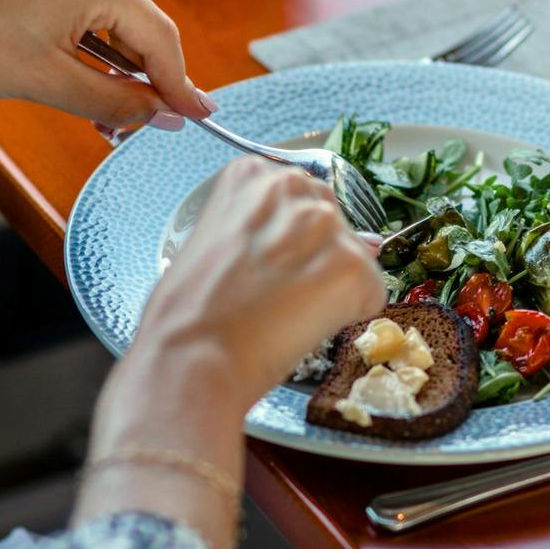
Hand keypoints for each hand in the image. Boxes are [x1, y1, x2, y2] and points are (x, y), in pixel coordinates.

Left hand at [0, 0, 210, 129]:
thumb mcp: (47, 83)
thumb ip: (117, 101)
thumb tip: (161, 115)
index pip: (157, 36)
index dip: (177, 83)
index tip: (194, 114)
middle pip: (131, 15)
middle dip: (132, 70)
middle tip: (128, 120)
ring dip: (102, 45)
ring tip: (89, 92)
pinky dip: (72, 13)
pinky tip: (58, 48)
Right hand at [77, 159, 385, 548]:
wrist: (183, 368)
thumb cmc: (175, 328)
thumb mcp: (200, 259)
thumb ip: (248, 236)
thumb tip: (292, 246)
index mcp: (245, 180)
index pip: (302, 189)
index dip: (298, 240)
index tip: (279, 273)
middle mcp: (289, 190)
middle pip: (338, 222)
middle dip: (321, 267)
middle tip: (278, 312)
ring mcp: (325, 228)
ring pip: (360, 260)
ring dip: (336, 298)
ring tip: (284, 329)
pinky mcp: (352, 270)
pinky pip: (374, 297)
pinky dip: (352, 325)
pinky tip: (305, 339)